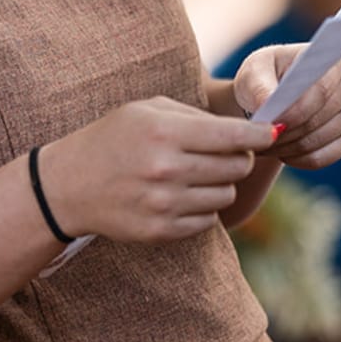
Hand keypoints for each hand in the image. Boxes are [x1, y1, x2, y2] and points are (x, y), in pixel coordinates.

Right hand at [39, 96, 275, 242]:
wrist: (69, 185)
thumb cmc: (114, 138)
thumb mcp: (148, 110)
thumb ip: (197, 116)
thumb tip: (248, 130)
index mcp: (165, 132)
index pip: (233, 135)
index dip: (259, 134)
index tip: (271, 132)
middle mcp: (167, 169)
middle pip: (236, 166)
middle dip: (240, 158)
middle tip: (228, 153)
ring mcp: (164, 204)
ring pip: (226, 195)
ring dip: (221, 184)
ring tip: (199, 175)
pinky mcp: (161, 231)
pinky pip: (208, 221)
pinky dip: (204, 209)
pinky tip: (184, 196)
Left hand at [232, 47, 340, 169]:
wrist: (270, 98)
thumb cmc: (262, 78)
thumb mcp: (252, 74)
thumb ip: (258, 86)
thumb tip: (268, 104)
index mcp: (330, 59)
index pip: (321, 90)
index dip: (296, 110)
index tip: (272, 121)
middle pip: (319, 118)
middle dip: (286, 131)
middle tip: (260, 136)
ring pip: (318, 140)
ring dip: (287, 146)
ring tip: (266, 141)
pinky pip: (322, 158)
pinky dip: (297, 159)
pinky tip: (282, 151)